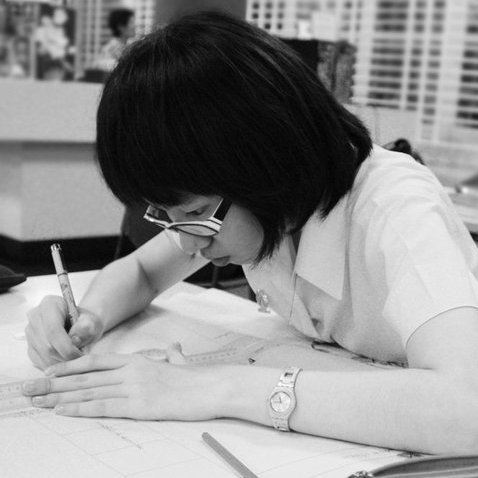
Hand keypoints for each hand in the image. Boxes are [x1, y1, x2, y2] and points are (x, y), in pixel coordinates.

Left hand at [22, 345, 223, 420]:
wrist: (211, 387)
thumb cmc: (194, 378)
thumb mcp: (177, 363)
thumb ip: (170, 356)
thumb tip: (174, 349)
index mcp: (136, 361)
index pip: (95, 361)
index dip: (69, 366)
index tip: (49, 372)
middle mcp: (131, 371)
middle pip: (86, 376)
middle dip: (55, 383)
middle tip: (31, 389)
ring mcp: (134, 387)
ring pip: (90, 390)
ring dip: (61, 396)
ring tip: (38, 401)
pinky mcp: (140, 406)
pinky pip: (104, 406)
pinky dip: (81, 408)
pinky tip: (64, 410)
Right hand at [25, 295, 104, 369]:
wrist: (81, 325)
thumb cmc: (86, 322)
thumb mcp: (92, 321)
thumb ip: (86, 328)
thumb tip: (75, 339)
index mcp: (50, 304)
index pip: (53, 329)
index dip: (66, 346)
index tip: (79, 354)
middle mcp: (35, 317)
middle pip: (46, 345)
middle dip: (65, 356)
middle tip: (80, 357)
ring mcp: (30, 333)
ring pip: (43, 356)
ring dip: (61, 362)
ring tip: (75, 356)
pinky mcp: (30, 346)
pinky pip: (39, 362)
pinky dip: (55, 366)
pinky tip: (66, 360)